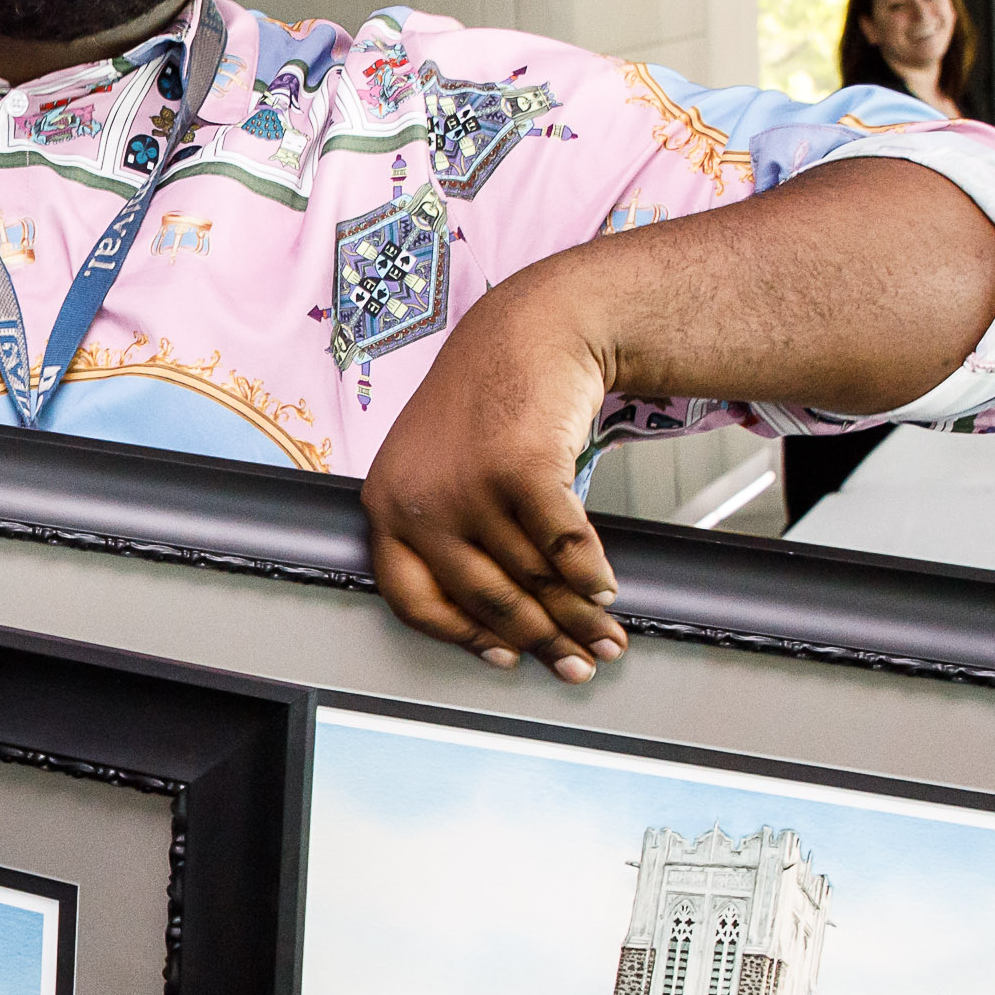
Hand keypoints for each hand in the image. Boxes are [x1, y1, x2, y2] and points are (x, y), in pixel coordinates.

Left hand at [364, 268, 628, 684]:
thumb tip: (498, 616)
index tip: (504, 657)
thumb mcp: (439, 466)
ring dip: (580, 616)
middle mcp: (418, 501)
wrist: (533, 329)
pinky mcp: (520, 468)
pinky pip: (565, 546)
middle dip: (543, 640)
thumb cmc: (489, 401)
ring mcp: (467, 485)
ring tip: (606, 636)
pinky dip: (593, 575)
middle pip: (486, 598)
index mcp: (386, 506)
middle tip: (577, 665)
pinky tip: (608, 591)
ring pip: (532, 577)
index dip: (464, 638)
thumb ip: (450, 532)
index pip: (415, 600)